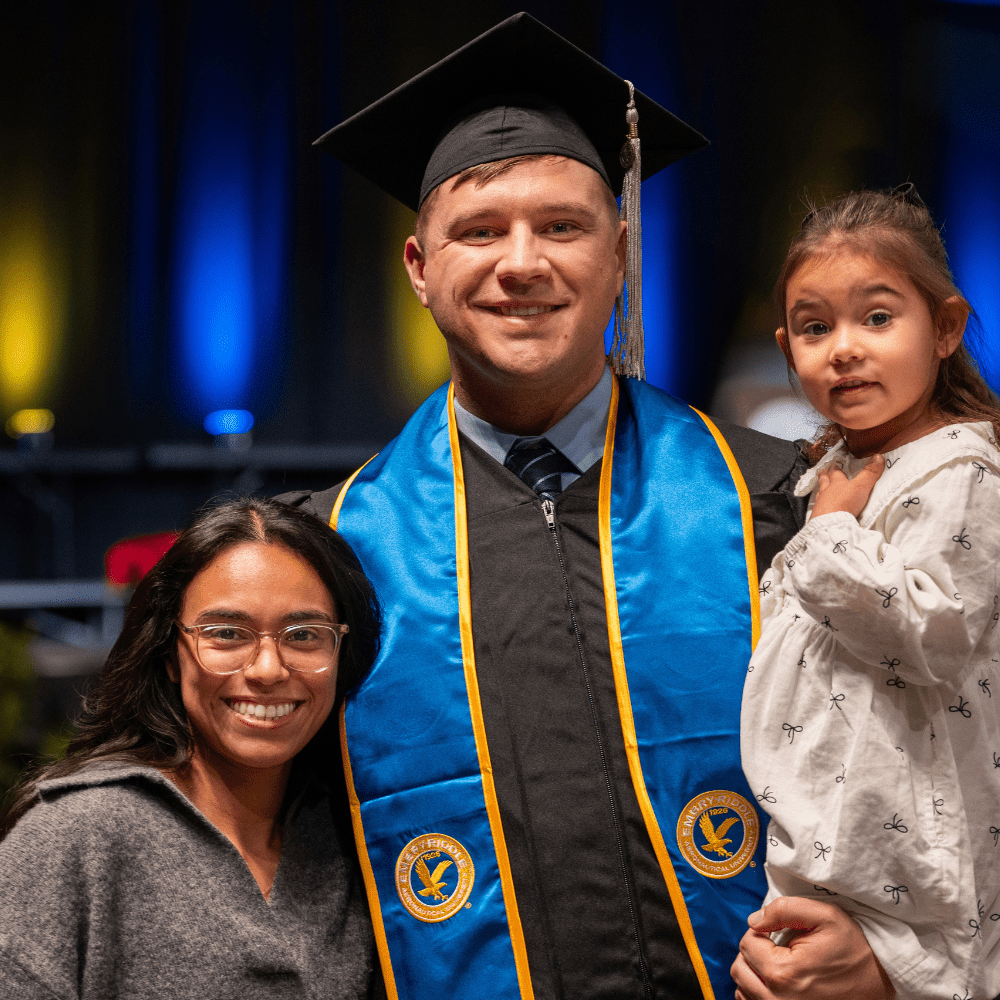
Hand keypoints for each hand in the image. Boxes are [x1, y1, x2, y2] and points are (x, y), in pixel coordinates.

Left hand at [730, 897, 893, 999]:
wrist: (881, 982)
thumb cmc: (854, 949)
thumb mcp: (824, 915)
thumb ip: (784, 909)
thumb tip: (755, 920)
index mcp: (783, 973)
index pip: (746, 944)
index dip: (760, 932)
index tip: (778, 932)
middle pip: (740, 969)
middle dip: (753, 951)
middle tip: (775, 946)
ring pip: (744, 990)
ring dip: (753, 972)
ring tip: (776, 963)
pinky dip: (759, 992)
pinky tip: (777, 981)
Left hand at [810, 454, 884, 519]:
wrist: (830, 524)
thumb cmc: (844, 502)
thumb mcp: (860, 487)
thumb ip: (869, 473)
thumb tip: (878, 456)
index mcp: (836, 483)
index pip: (835, 472)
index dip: (835, 467)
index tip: (834, 463)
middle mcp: (826, 492)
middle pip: (824, 481)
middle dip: (824, 475)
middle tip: (822, 471)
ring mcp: (820, 504)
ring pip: (819, 493)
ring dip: (820, 489)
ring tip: (820, 488)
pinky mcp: (818, 516)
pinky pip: (818, 507)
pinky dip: (819, 505)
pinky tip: (820, 507)